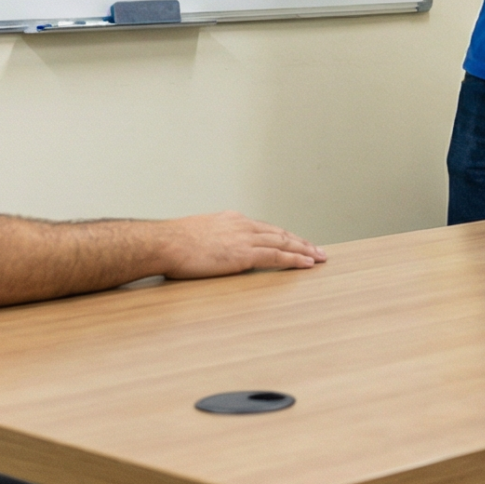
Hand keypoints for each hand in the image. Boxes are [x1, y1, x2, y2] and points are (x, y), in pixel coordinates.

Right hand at [157, 211, 325, 277]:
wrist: (165, 243)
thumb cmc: (172, 243)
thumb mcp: (195, 235)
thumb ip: (210, 240)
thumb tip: (211, 250)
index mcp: (231, 220)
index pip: (264, 228)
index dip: (282, 236)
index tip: (294, 241)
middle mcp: (242, 225)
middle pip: (279, 232)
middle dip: (300, 241)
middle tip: (317, 249)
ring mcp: (245, 238)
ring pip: (284, 242)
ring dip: (304, 250)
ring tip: (319, 257)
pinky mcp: (244, 254)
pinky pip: (277, 256)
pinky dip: (295, 259)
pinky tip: (307, 263)